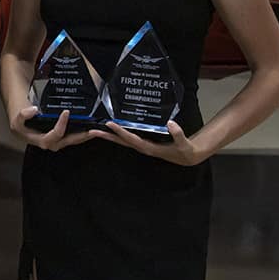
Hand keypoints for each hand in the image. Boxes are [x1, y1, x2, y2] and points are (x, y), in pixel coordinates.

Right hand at [10, 106, 92, 151]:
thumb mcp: (17, 120)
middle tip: (95, 130)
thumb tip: (34, 110)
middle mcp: (52, 143)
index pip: (55, 134)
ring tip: (99, 130)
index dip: (61, 124)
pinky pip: (74, 137)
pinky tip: (92, 128)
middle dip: (83, 136)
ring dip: (87, 135)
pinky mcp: (62, 138)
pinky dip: (84, 133)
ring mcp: (58, 142)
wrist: (22, 127)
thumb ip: (23, 115)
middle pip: (70, 141)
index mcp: (42, 141)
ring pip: (75, 140)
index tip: (66, 112)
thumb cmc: (21, 124)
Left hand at [91, 120, 207, 165]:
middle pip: (121, 141)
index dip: (120, 132)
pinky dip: (119, 134)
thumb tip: (170, 123)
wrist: (187, 156)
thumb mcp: (184, 143)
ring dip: (110, 136)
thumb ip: (178, 134)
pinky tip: (113, 128)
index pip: (131, 139)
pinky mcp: (144, 143)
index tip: (109, 124)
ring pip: (122, 141)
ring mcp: (142, 146)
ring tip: (96, 129)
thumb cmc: (185, 150)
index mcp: (149, 148)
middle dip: (107, 136)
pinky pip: (128, 138)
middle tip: (91, 131)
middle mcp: (142, 147)